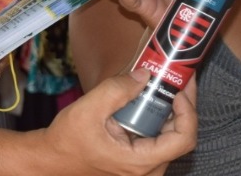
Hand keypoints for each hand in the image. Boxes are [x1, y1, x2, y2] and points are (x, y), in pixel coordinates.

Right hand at [41, 68, 197, 175]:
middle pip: (179, 134)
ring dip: (167, 108)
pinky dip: (155, 115)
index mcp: (140, 162)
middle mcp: (147, 169)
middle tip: (175, 76)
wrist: (52, 159)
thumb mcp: (89, 109)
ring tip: (161, 82)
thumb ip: (117, 90)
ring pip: (169, 135)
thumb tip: (145, 75)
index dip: (188, 111)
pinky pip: (156, 136)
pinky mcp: (137, 159)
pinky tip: (146, 96)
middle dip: (179, 103)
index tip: (177, 89)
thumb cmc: (67, 141)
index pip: (183, 139)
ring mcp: (143, 166)